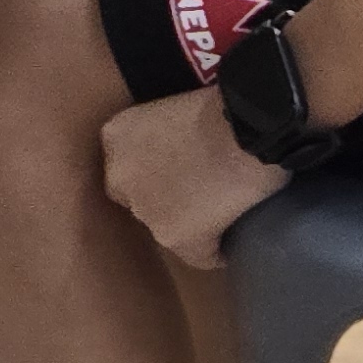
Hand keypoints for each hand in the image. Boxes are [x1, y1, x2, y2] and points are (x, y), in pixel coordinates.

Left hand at [97, 86, 288, 268]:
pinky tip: (234, 237)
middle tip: (200, 190)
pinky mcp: (174, 238)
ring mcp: (144, 210)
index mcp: (116, 137)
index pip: (127, 166)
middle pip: (141, 198)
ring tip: (222, 211)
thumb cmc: (222, 108)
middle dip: (165, 198)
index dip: (154, 170)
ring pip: (168, 228)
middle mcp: (119, 176)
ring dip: (191, 225)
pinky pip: (200, 255)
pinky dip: (217, 250)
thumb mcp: (172, 111)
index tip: (178, 170)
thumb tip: (179, 157)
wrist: (246, 132)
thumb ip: (160, 137)